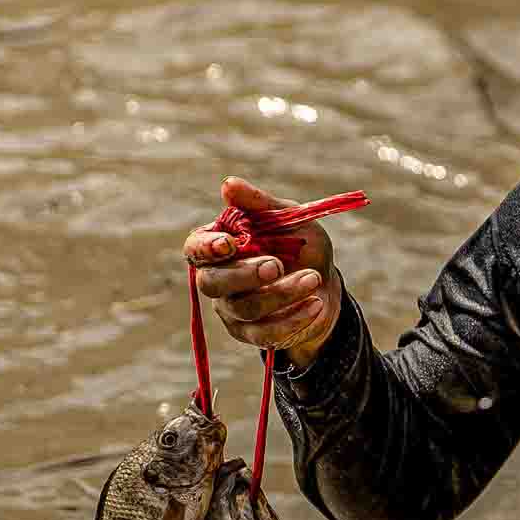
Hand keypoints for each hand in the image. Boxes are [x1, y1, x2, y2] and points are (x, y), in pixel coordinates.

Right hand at [183, 177, 341, 368]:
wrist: (325, 284)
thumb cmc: (300, 244)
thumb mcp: (288, 217)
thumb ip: (259, 204)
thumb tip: (228, 184)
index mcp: (218, 245)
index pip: (195, 248)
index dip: (206, 248)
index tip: (229, 243)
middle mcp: (217, 278)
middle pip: (212, 283)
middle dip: (245, 274)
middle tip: (277, 265)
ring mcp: (231, 310)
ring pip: (245, 308)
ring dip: (282, 293)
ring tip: (313, 278)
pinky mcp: (251, 334)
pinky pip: (264, 334)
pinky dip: (292, 319)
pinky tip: (315, 304)